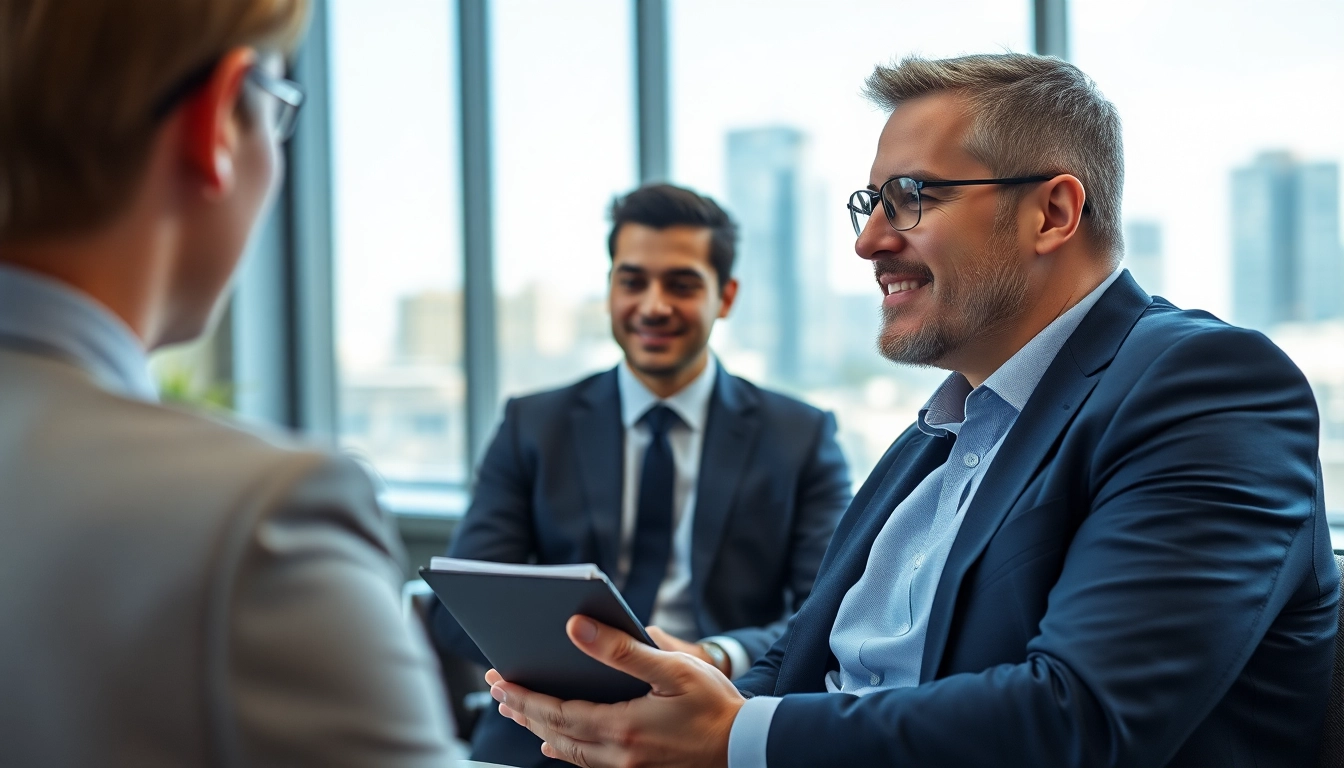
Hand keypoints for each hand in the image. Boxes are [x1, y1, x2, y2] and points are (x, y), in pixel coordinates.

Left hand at [486, 615, 745, 767]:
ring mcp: (628, 766)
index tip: (498, 680)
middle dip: (524, 710)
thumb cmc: (714, 703)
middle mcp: (618, 753)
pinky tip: (556, 743)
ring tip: (518, 711)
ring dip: (540, 729)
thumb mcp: (671, 668)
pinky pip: (589, 763)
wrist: (748, 746)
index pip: (556, 712)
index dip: (524, 696)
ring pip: (569, 751)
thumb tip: (574, 628)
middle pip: (556, 733)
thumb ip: (620, 649)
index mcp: (621, 726)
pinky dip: (566, 749)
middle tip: (497, 690)